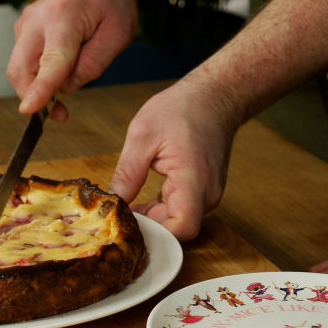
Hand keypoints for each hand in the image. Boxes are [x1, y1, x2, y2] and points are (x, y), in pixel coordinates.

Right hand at [7, 0, 137, 120]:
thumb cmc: (110, 1)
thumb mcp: (118, 34)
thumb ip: (93, 64)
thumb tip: (65, 88)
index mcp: (64, 15)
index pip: (52, 60)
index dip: (41, 88)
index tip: (29, 109)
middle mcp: (36, 18)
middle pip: (22, 69)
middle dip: (35, 97)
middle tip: (62, 114)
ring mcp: (24, 24)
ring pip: (19, 69)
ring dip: (38, 88)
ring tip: (69, 87)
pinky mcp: (21, 32)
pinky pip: (24, 64)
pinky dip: (38, 76)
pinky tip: (62, 69)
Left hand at [109, 76, 241, 240]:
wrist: (214, 96)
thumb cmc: (182, 109)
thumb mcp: (143, 136)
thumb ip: (127, 174)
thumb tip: (113, 202)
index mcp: (194, 180)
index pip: (180, 227)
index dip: (154, 231)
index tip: (128, 222)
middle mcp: (207, 194)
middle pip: (177, 228)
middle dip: (147, 226)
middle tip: (117, 217)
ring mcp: (209, 193)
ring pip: (179, 220)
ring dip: (154, 217)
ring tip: (127, 205)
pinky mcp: (205, 191)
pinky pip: (182, 209)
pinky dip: (162, 208)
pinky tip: (143, 198)